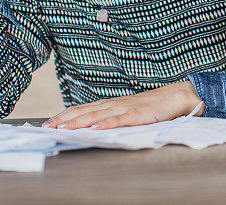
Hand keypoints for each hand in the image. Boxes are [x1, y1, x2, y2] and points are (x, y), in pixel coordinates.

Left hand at [41, 82, 202, 129]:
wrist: (178, 96)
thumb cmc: (153, 107)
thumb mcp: (129, 113)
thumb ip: (112, 118)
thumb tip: (92, 129)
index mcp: (111, 104)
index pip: (83, 109)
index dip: (65, 115)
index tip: (48, 123)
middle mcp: (115, 104)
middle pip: (85, 111)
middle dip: (65, 119)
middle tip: (47, 127)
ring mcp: (127, 108)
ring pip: (98, 115)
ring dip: (79, 121)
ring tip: (64, 128)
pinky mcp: (139, 114)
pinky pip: (121, 119)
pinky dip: (107, 123)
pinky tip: (96, 128)